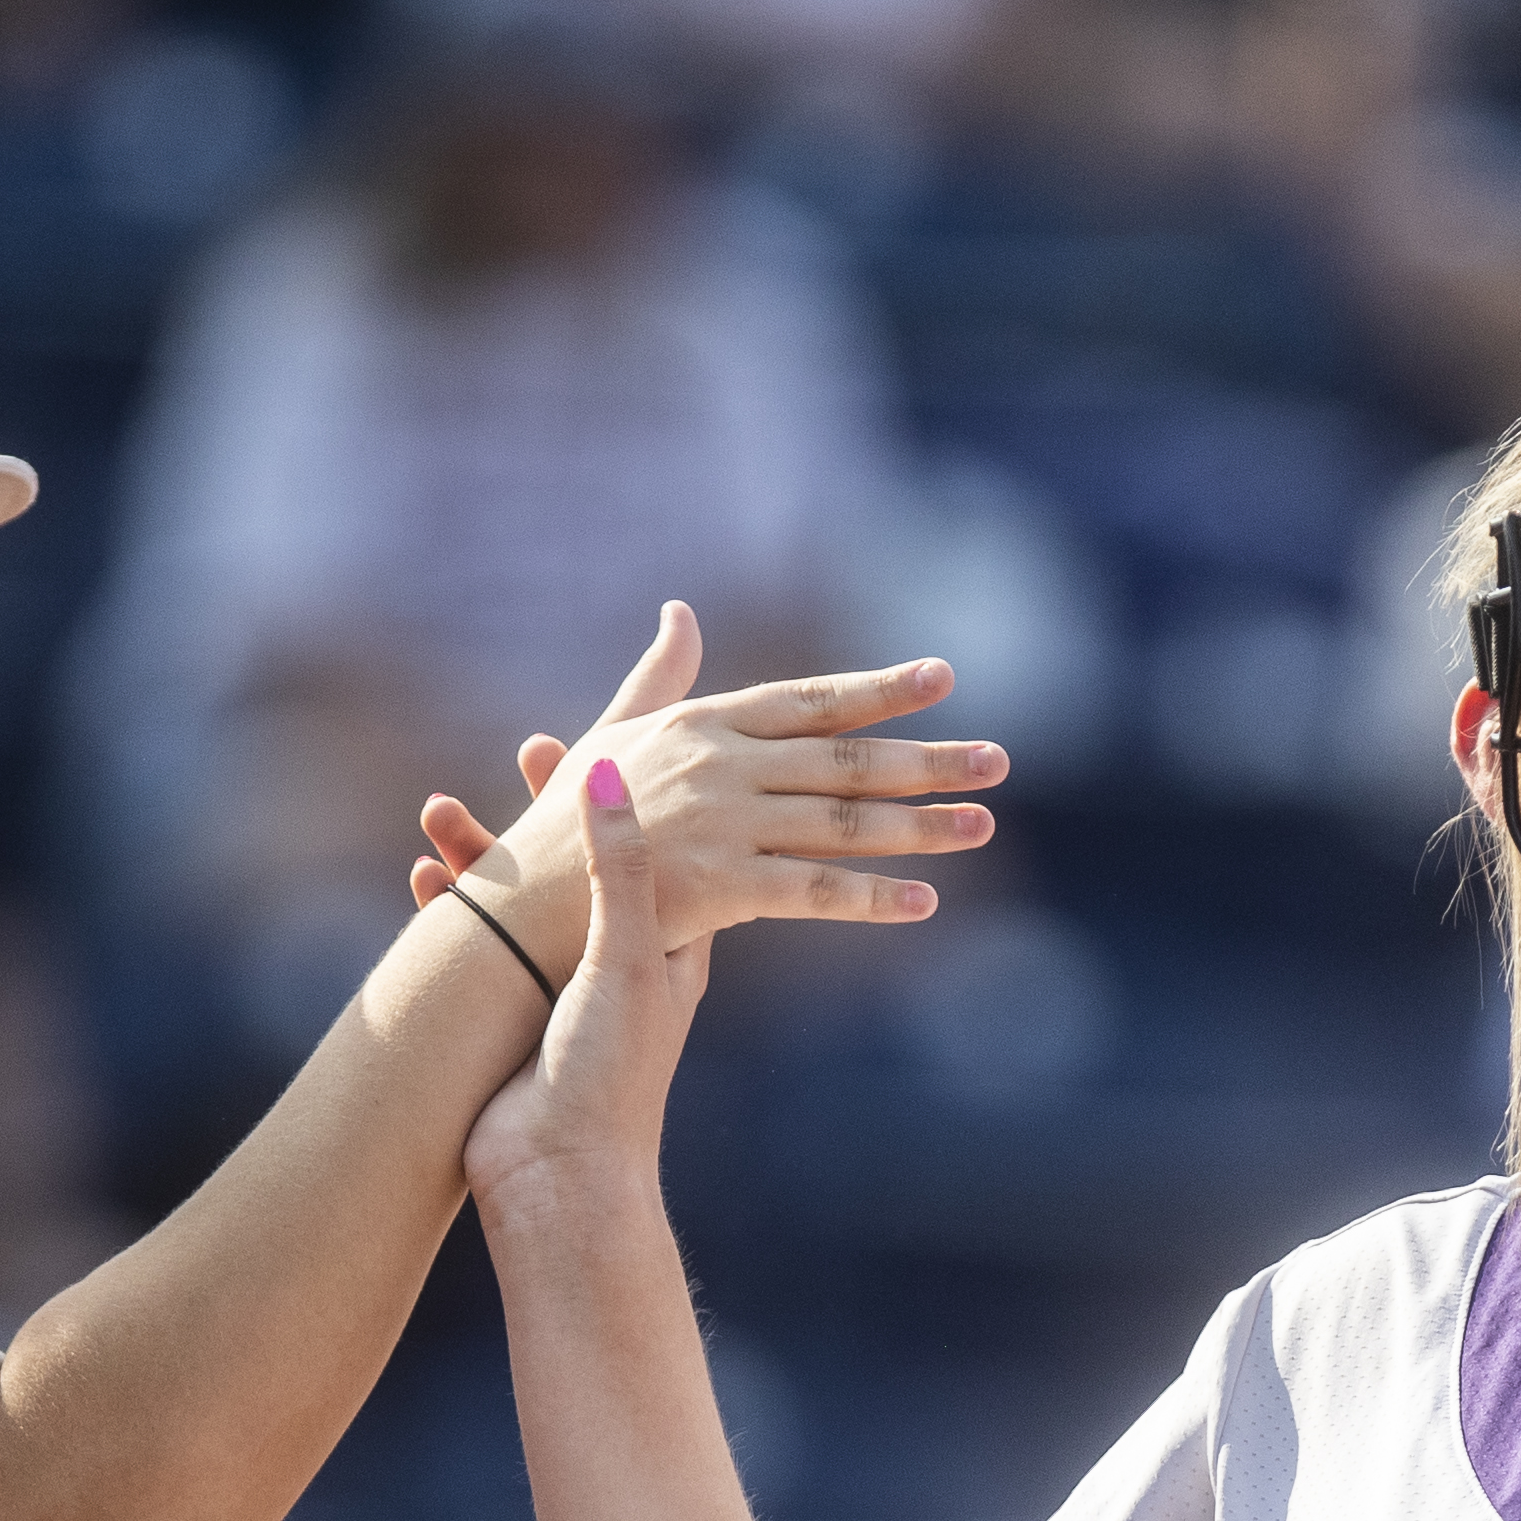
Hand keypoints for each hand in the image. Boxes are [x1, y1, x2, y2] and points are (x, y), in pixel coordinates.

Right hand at [420, 604, 998, 975]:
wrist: (519, 911)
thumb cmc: (565, 827)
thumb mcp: (611, 737)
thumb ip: (658, 678)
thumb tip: (681, 610)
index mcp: (704, 727)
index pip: (811, 701)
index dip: (880, 689)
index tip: (944, 678)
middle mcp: (721, 765)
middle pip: (846, 758)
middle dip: (929, 758)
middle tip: (1000, 760)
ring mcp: (721, 823)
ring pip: (844, 821)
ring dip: (921, 825)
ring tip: (984, 825)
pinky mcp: (714, 886)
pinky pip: (810, 892)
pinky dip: (871, 898)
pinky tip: (925, 903)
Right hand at [465, 752, 711, 1226]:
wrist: (559, 1182)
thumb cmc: (610, 1077)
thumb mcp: (623, 959)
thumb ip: (620, 869)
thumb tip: (610, 773)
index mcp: (669, 946)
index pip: (662, 847)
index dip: (634, 794)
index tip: (607, 739)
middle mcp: (618, 964)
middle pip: (583, 865)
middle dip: (550, 813)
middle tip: (528, 751)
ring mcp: (560, 991)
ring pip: (522, 902)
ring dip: (485, 858)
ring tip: (437, 812)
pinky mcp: (509, 1021)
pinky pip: (476, 950)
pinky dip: (450, 912)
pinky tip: (418, 880)